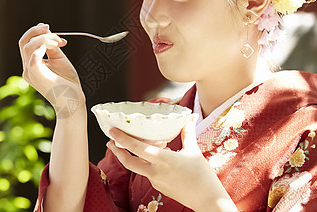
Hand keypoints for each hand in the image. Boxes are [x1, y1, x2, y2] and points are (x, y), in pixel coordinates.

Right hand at [19, 23, 84, 117]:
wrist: (73, 102)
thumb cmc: (68, 84)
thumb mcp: (59, 60)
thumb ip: (52, 47)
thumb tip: (48, 33)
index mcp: (31, 66)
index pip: (26, 44)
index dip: (36, 33)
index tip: (50, 29)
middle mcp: (27, 69)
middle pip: (23, 42)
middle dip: (36, 31)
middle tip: (50, 28)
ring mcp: (30, 73)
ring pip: (27, 46)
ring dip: (43, 38)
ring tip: (58, 41)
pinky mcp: (37, 76)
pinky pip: (33, 57)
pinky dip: (42, 46)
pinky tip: (54, 45)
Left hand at [107, 115, 236, 210]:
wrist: (207, 200)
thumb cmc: (202, 176)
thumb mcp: (193, 151)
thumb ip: (187, 132)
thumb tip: (189, 116)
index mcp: (164, 160)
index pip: (137, 148)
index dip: (122, 139)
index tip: (112, 131)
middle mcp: (156, 171)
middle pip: (128, 162)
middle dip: (116, 151)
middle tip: (109, 141)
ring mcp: (155, 180)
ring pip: (136, 167)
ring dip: (128, 157)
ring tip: (124, 146)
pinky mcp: (157, 186)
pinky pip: (147, 172)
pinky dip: (143, 163)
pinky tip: (148, 157)